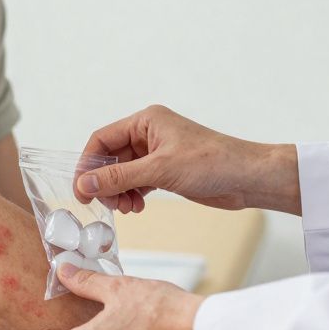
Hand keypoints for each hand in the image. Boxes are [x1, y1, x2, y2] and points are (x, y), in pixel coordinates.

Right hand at [74, 105, 301, 215]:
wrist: (247, 178)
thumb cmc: (213, 162)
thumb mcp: (159, 170)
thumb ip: (119, 177)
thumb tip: (85, 184)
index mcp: (146, 121)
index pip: (102, 139)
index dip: (88, 164)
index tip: (81, 189)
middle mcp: (149, 134)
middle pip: (111, 158)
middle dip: (105, 182)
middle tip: (106, 204)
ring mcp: (157, 154)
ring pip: (123, 173)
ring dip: (119, 192)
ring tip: (127, 208)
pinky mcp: (166, 171)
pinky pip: (136, 183)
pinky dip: (132, 195)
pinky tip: (136, 207)